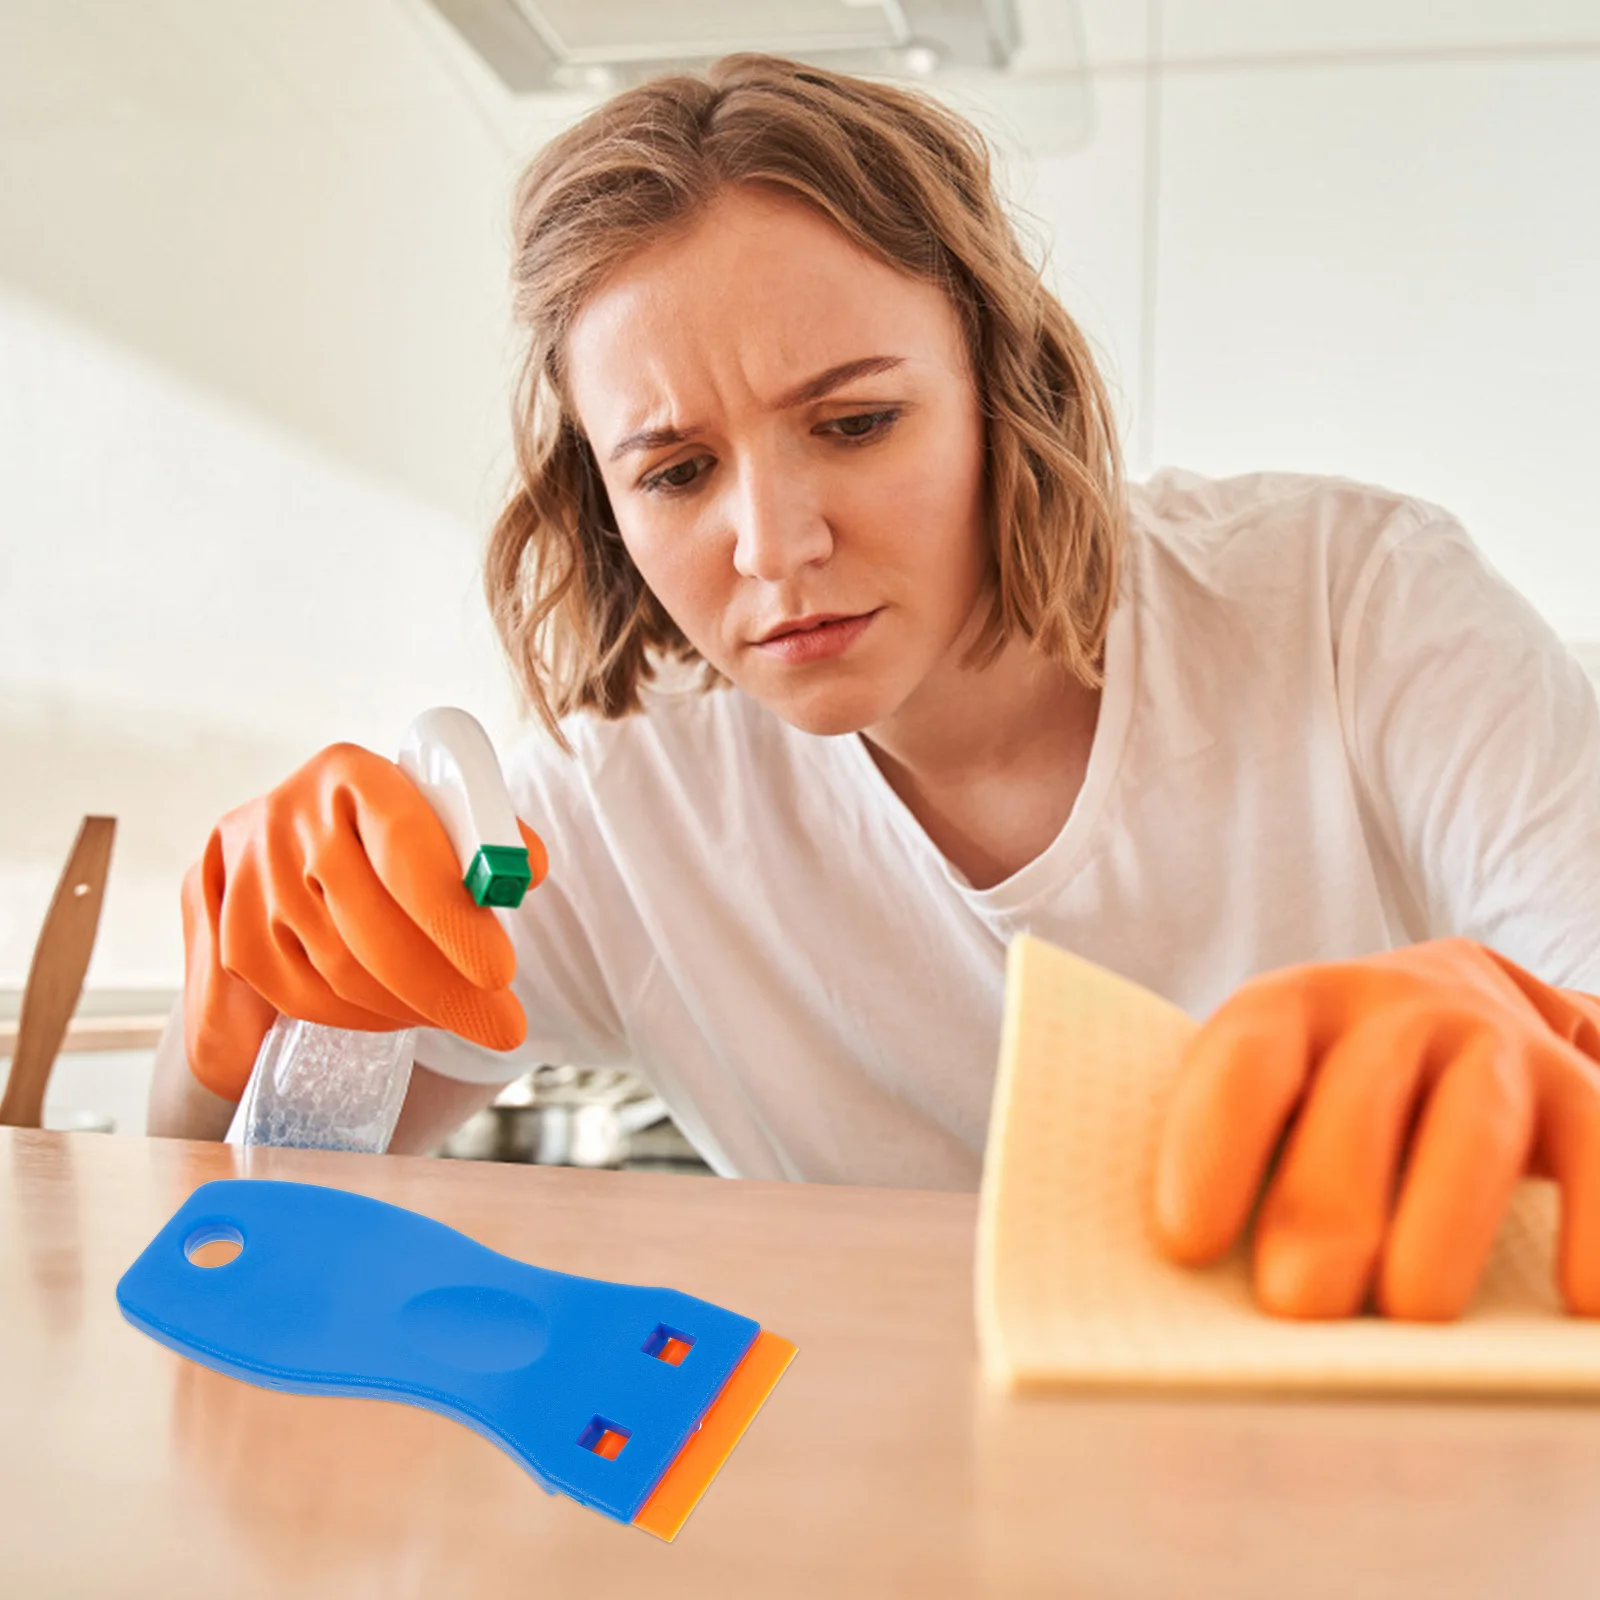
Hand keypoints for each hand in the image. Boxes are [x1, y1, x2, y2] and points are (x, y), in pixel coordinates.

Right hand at [181, 742, 547, 1099]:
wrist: (291, 853)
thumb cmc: (391, 834)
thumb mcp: (437, 817)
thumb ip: (482, 838)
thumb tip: (523, 873)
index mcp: (350, 774)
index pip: (404, 848)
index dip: (452, 916)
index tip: (500, 972)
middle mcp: (290, 820)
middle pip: (370, 924)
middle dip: (446, 988)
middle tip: (503, 1025)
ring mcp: (252, 880)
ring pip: (341, 970)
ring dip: (414, 1006)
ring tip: (463, 1014)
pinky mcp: (235, 936)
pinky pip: (307, 996)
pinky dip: (367, 1017)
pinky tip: (407, 1013)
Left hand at [1149, 938, 1599, 1319]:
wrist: (1469, 1010)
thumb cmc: (1334, 1088)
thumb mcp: (1281, 1094)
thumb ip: (1245, 1163)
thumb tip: (1202, 1287)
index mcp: (1293, 1006)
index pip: (1244, 1060)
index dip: (1211, 1146)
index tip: (1188, 1244)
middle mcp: (1395, 1006)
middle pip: (1358, 1098)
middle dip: (1325, 1206)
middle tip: (1296, 1305)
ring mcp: (1494, 1037)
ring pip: (1473, 1123)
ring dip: (1442, 1220)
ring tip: (1412, 1314)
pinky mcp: (1581, 1084)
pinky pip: (1599, 1149)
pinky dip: (1593, 1225)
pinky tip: (1576, 1301)